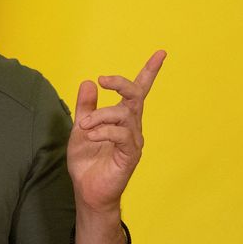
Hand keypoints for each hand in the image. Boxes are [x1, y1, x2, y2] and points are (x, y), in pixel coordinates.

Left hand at [67, 51, 165, 212]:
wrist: (87, 190)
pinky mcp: (130, 155)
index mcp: (122, 118)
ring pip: (123, 114)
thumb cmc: (87, 161)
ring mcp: (133, 141)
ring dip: (100, 115)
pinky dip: (104, 131)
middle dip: (121, 83)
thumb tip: (89, 82)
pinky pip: (121, 135)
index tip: (161, 53)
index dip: (149, 72)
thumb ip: (86, 107)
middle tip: (103, 79)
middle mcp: (132, 127)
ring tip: (84, 126)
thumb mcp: (81, 128)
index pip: (138, 91)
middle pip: (135, 96)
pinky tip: (92, 136)